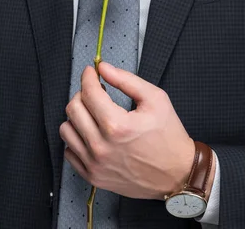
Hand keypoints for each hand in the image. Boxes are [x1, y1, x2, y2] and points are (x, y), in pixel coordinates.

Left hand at [59, 61, 198, 199]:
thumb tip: (103, 68)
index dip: (88, 77)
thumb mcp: (156, 99)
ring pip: (66, 129)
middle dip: (82, 94)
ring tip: (93, 114)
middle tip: (96, 93)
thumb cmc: (169, 137)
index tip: (91, 72)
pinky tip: (92, 134)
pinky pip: (69, 152)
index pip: (89, 92)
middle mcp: (102, 146)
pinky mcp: (93, 176)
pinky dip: (77, 139)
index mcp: (117, 125)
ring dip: (77, 117)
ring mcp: (95, 163)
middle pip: (73, 109)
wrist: (177, 174)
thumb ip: (126, 80)